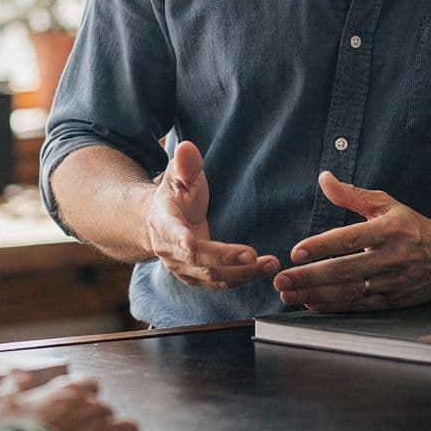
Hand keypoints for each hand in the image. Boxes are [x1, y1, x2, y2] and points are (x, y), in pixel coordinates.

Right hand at [0, 373, 155, 430]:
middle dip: (98, 422)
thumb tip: (18, 371)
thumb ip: (14, 383)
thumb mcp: (1, 402)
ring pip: (128, 425)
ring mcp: (108, 430)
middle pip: (107, 408)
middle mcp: (93, 406)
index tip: (75, 409)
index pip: (90, 383)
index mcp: (70, 391)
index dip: (84, 396)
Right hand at [146, 141, 278, 288]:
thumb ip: (185, 164)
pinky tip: (263, 270)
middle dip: (227, 259)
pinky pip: (219, 283)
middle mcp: (168, 250)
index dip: (179, 239)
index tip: (191, 242)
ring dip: (242, 273)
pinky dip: (241, 279)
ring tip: (271, 264)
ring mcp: (181, 267)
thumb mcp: (177, 175)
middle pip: (198, 259)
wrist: (159, 222)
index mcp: (161, 222)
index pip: (170, 232)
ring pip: (211, 276)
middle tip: (255, 256)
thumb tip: (187, 147)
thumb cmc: (174, 194)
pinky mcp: (195, 277)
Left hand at [271, 171, 430, 311]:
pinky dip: (335, 306)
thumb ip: (352, 195)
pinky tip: (312, 303)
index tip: (296, 252)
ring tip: (289, 294)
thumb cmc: (410, 226)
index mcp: (389, 229)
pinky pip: (360, 306)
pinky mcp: (394, 301)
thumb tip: (324, 179)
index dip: (322, 246)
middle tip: (282, 280)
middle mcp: (392, 257)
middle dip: (310, 277)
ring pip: (350, 291)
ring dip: (316, 295)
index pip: (350, 238)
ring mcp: (394, 282)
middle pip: (346, 270)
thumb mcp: (385, 204)